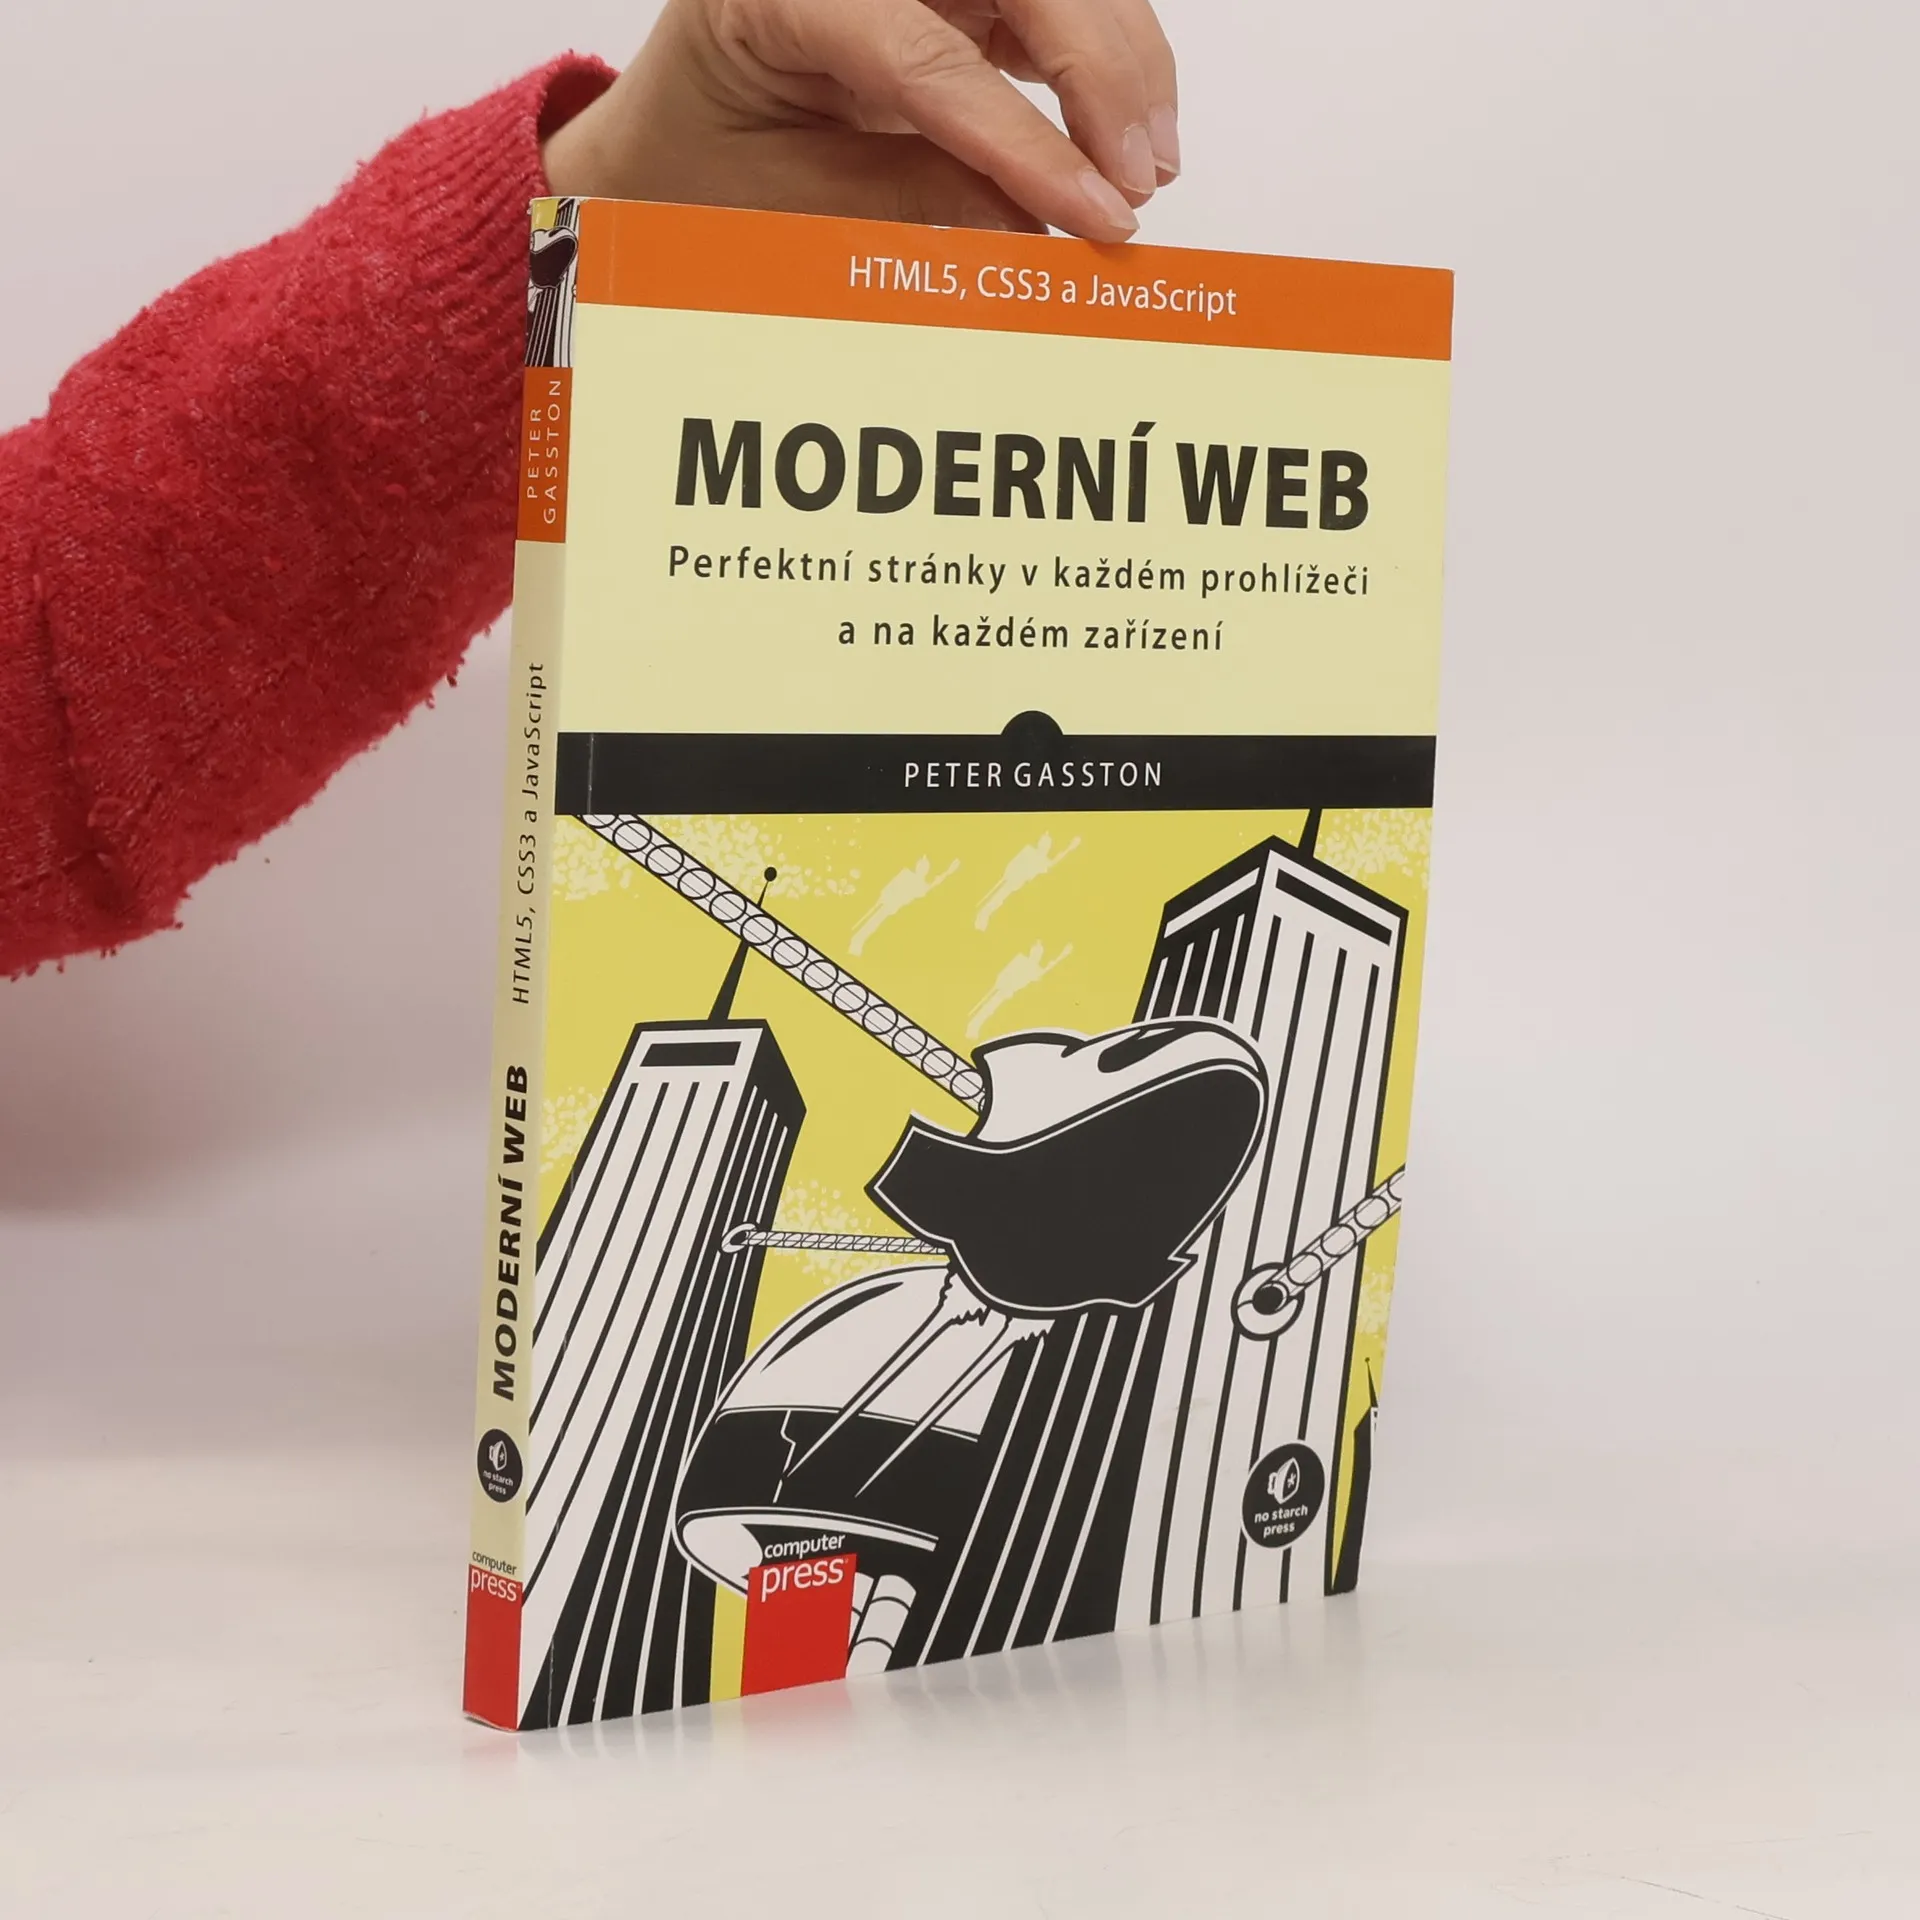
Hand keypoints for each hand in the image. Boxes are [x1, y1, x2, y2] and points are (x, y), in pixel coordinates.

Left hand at [541, 0, 1177, 241]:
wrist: (668, 139)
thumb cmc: (703, 170)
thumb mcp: (787, 205)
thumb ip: (909, 203)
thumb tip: (1040, 229)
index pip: (928, 55)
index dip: (1026, 139)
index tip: (1099, 212)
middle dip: (1101, 73)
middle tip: (1140, 183)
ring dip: (1120, 63)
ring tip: (1150, 168)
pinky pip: (1050, 5)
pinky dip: (1104, 62)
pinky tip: (1131, 135)